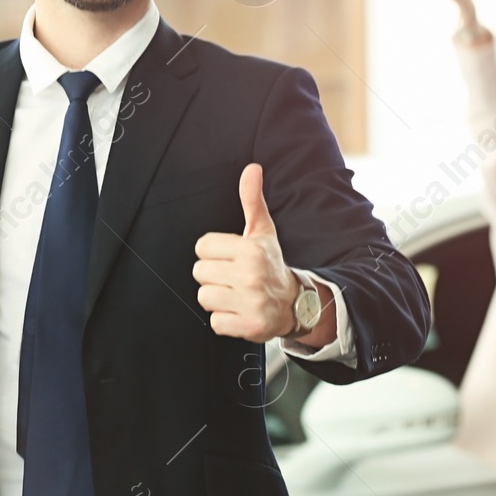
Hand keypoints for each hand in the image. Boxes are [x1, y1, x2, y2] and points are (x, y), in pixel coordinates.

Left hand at [193, 163, 301, 341]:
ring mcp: (249, 302)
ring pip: (204, 297)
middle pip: (199, 272)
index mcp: (250, 250)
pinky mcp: (247, 326)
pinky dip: (225, 320)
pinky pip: (215, 322)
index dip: (214, 252)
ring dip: (217, 298)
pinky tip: (240, 311)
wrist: (295, 304)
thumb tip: (252, 168)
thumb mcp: (263, 231)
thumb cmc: (271, 264)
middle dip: (213, 276)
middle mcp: (250, 275)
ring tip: (236, 294)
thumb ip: (252, 200)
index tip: (231, 258)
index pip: (202, 246)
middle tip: (233, 277)